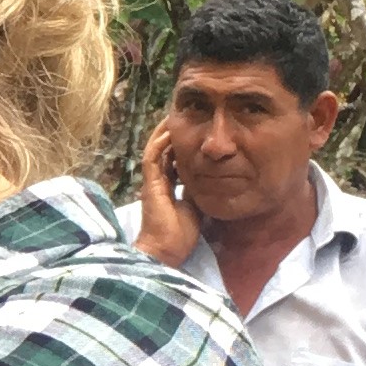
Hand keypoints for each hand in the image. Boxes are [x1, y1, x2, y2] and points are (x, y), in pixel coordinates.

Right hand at [134, 119, 199, 267]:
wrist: (168, 249)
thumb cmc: (181, 234)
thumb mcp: (197, 205)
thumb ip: (200, 190)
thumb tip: (215, 178)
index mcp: (168, 186)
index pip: (173, 159)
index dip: (182, 144)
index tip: (194, 131)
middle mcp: (158, 180)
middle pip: (163, 150)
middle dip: (172, 133)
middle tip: (184, 116)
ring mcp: (152, 181)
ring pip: (155, 149)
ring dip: (164, 132)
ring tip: (174, 116)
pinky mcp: (150, 184)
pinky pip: (152, 158)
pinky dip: (160, 143)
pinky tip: (170, 131)